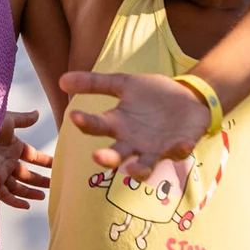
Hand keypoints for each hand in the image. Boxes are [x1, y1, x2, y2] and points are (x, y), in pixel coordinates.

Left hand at [0, 109, 53, 209]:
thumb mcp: (8, 120)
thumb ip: (24, 119)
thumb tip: (38, 113)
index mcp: (11, 146)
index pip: (32, 156)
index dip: (44, 161)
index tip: (57, 164)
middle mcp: (6, 160)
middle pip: (26, 174)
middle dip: (39, 180)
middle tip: (54, 184)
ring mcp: (0, 172)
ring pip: (17, 186)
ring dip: (30, 192)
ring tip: (44, 197)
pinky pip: (6, 195)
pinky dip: (16, 201)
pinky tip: (27, 206)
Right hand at [60, 71, 207, 179]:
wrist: (188, 97)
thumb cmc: (152, 94)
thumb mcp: (124, 83)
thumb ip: (94, 83)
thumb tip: (61, 80)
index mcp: (118, 124)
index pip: (97, 126)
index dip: (86, 122)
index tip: (74, 116)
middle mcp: (133, 142)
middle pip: (117, 155)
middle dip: (107, 158)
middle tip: (97, 157)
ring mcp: (156, 148)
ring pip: (144, 165)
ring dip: (139, 169)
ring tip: (132, 169)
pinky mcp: (179, 147)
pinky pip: (179, 152)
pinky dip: (180, 150)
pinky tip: (183, 144)